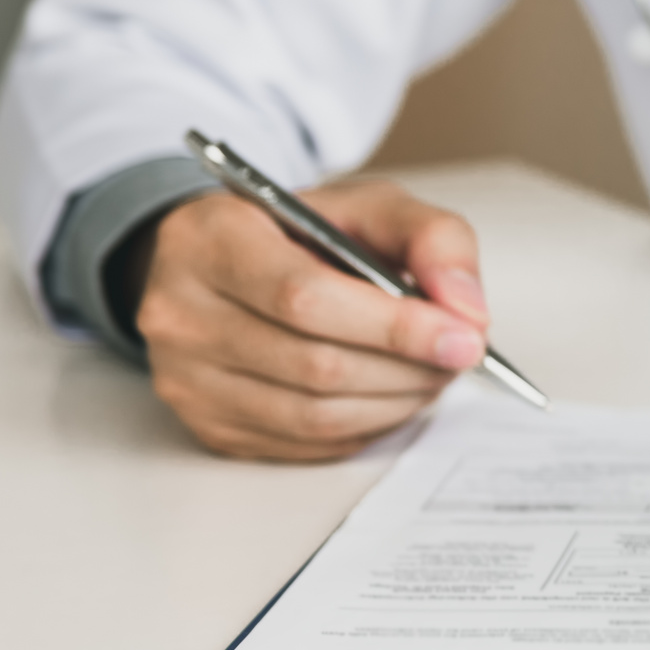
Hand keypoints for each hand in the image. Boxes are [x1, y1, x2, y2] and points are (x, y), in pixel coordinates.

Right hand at [132, 180, 490, 459]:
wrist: (223, 265)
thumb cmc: (298, 234)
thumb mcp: (368, 206)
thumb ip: (431, 237)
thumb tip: (467, 310)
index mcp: (211, 240)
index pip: (305, 297)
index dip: (395, 327)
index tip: (463, 337)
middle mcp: (181, 312)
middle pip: (317, 364)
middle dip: (409, 368)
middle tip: (459, 354)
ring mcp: (188, 379)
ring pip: (315, 415)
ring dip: (396, 401)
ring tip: (431, 373)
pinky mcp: (210, 426)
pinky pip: (307, 443)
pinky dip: (367, 425)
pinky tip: (389, 393)